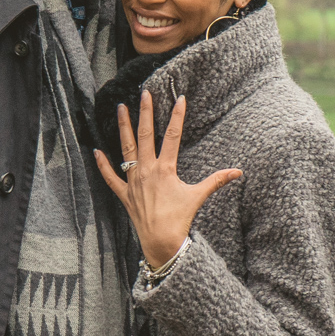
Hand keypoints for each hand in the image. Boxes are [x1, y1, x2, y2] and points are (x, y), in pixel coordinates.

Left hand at [93, 90, 241, 267]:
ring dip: (123, 128)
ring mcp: (133, 181)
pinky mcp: (124, 194)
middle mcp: (147, 171)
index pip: (172, 136)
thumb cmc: (180, 219)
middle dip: (145, 113)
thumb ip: (216, 180)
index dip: (177, 116)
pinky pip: (110, 177)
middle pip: (145, 135)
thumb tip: (238, 172)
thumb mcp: (198, 196)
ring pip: (126, 149)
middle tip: (144, 94)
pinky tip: (96, 151)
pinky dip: (103, 164)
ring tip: (120, 108)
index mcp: (165, 169)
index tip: (180, 99)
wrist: (161, 242)